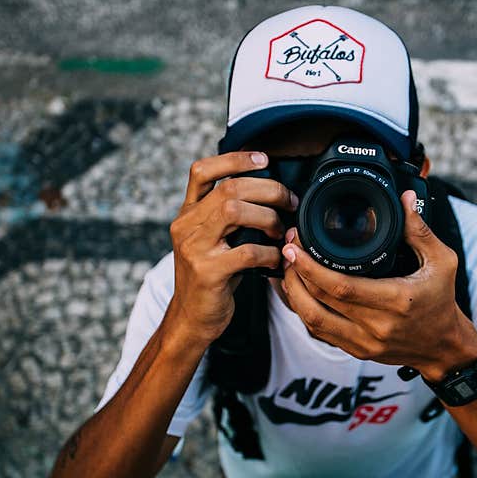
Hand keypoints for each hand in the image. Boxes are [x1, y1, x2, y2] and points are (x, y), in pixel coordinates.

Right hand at [166, 151, 298, 344]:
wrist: (192, 319)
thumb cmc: (211, 278)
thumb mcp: (211, 241)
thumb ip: (227, 217)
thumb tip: (269, 193)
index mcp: (188, 214)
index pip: (201, 171)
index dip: (234, 159)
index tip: (264, 158)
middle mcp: (186, 226)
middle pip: (228, 188)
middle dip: (268, 190)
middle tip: (289, 202)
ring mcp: (195, 248)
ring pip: (234, 211)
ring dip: (268, 217)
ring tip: (282, 231)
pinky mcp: (208, 273)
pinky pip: (247, 252)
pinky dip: (270, 253)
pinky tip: (278, 258)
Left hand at [280, 190, 476, 381]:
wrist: (444, 348)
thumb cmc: (442, 302)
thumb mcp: (442, 262)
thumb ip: (420, 230)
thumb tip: (403, 199)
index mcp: (396, 301)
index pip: (342, 287)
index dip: (311, 267)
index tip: (295, 247)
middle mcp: (377, 326)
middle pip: (319, 303)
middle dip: (295, 274)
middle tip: (286, 250)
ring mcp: (364, 343)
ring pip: (313, 321)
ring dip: (293, 295)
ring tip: (286, 270)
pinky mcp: (357, 351)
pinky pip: (320, 333)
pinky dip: (303, 312)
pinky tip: (296, 292)